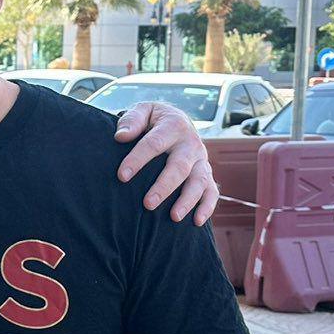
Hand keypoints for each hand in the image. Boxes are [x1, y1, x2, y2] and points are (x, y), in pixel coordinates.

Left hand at [113, 102, 219, 224]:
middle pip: (179, 166)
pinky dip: (208, 206)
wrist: (177, 122)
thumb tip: (121, 136)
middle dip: (164, 186)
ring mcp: (201, 160)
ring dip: (188, 200)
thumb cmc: (154, 120)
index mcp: (173, 126)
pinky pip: (212, 191)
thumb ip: (132, 120)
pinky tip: (197, 222)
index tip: (122, 176)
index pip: (154, 143)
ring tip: (174, 217)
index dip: (138, 159)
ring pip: (199, 181)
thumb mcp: (144, 111)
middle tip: (148, 204)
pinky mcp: (207, 174)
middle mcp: (190, 144)